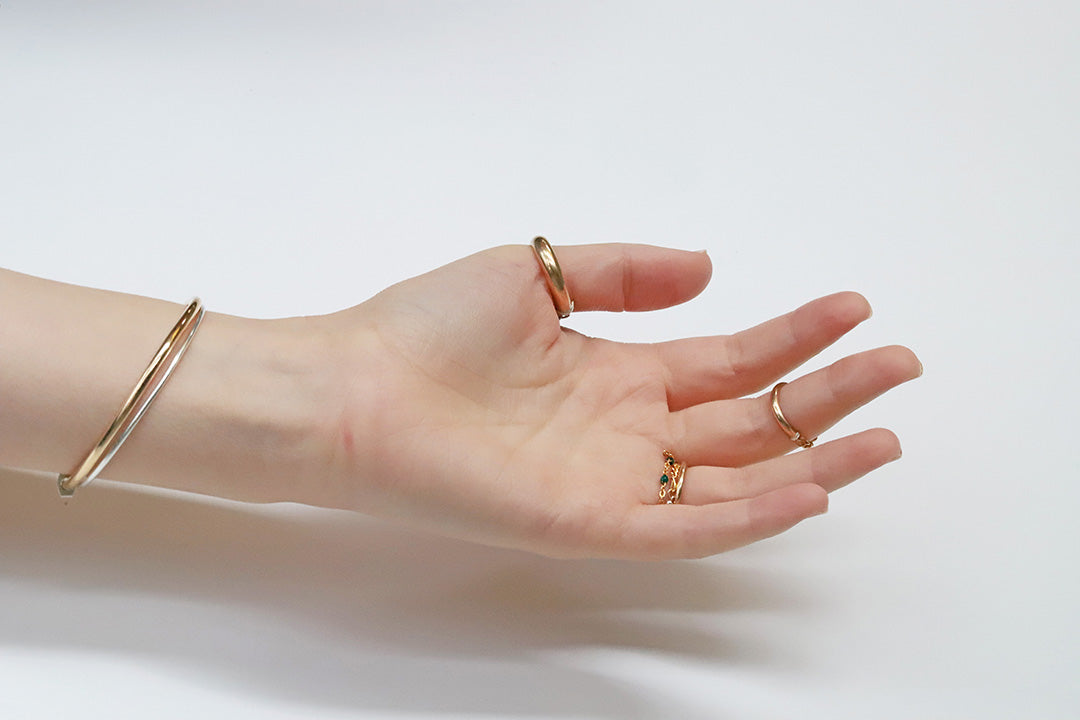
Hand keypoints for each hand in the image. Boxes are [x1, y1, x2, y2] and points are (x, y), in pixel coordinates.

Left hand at [313, 244, 920, 559]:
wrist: (353, 389)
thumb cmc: (429, 329)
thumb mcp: (535, 273)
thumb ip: (622, 272)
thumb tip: (711, 268)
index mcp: (618, 372)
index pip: (729, 359)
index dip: (793, 335)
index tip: (853, 306)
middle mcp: (627, 431)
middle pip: (752, 417)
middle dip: (829, 393)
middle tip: (900, 364)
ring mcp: (614, 480)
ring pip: (737, 476)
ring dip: (815, 457)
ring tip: (887, 432)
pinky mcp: (589, 523)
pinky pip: (686, 526)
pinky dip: (751, 513)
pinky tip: (811, 486)